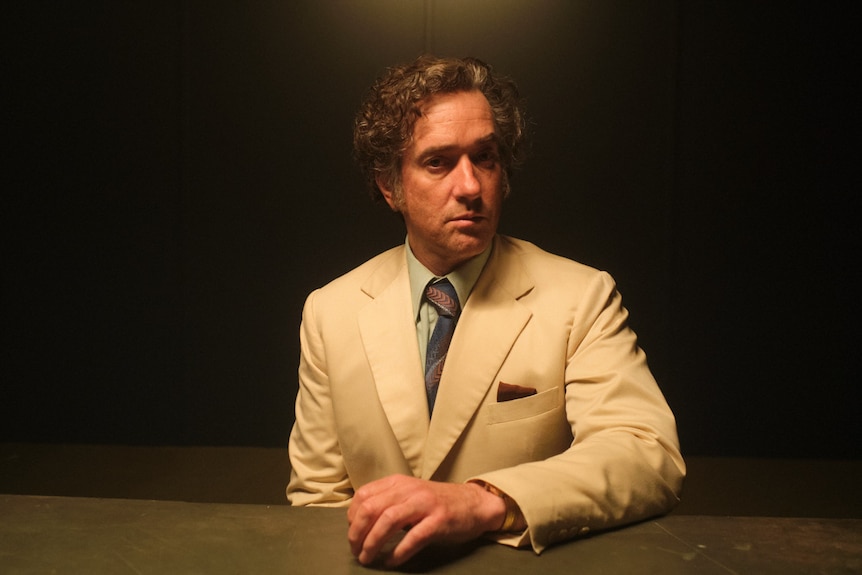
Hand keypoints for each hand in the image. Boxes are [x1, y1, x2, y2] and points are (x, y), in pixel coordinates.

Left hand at [346, 474, 505, 566]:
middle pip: (371, 508)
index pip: (363, 495)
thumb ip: (387, 501)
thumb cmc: (437, 503)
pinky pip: (413, 538)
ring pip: (388, 521)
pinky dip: (398, 552)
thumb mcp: (409, 494)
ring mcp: (425, 504)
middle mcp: (409, 490)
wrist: (474, 503)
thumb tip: (359, 522)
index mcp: (398, 482)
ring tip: (367, 558)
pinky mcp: (439, 521)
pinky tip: (391, 561)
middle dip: (357, 533)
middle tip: (355, 551)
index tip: (353, 534)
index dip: (352, 517)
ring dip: (373, 543)